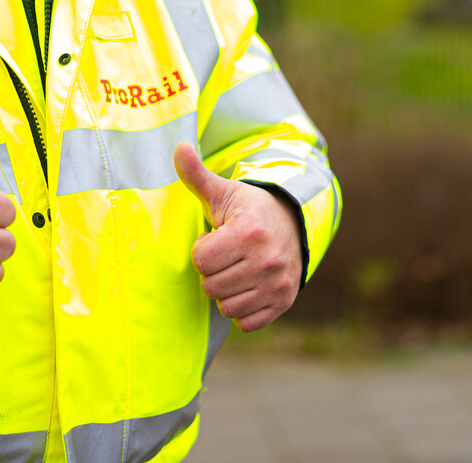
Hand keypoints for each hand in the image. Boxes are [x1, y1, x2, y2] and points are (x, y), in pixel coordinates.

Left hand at [172, 141, 302, 331]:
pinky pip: (246, 323)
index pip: (201, 260)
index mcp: (249, 232)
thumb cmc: (248, 209)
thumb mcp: (223, 191)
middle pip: (211, 286)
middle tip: (226, 256)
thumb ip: (196, 174)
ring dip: (225, 292)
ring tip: (236, 270)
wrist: (292, 224)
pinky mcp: (284, 302)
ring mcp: (278, 284)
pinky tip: (247, 287)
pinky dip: (242, 310)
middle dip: (213, 272)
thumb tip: (178, 147)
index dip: (203, 250)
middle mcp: (267, 260)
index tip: (216, 239)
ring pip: (227, 307)